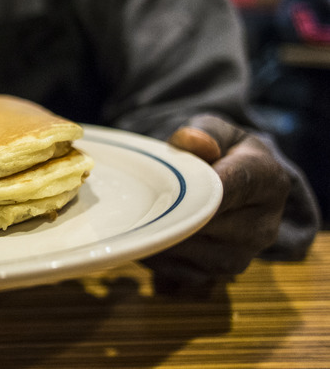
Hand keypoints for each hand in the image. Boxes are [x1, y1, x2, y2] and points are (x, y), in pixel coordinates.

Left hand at [141, 114, 288, 293]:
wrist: (236, 184)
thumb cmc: (222, 152)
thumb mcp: (216, 131)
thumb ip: (204, 132)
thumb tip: (191, 141)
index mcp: (269, 182)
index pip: (230, 188)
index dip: (194, 189)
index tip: (164, 186)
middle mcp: (264, 226)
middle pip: (206, 226)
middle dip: (170, 215)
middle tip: (136, 204)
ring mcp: (244, 256)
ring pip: (191, 255)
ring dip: (159, 240)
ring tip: (139, 220)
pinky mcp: (220, 276)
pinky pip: (181, 274)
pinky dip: (158, 259)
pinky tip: (146, 238)